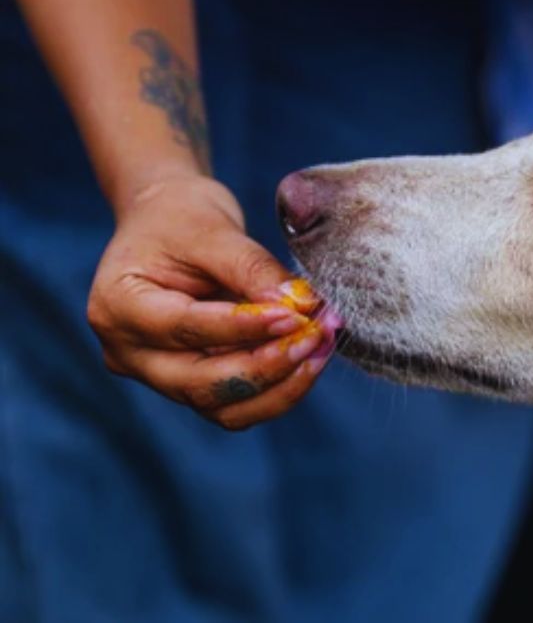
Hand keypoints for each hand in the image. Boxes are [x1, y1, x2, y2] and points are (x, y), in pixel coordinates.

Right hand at [87, 175, 335, 429]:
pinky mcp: (193, 384)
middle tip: (318, 334)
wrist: (169, 221)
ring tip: (322, 345)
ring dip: (282, 385)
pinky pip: (239, 405)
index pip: (185, 329)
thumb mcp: (214, 230)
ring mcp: (159, 375)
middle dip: (268, 365)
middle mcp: (129, 353)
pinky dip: (279, 388)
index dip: (245, 328)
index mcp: (117, 306)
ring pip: (225, 407)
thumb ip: (254, 269)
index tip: (297, 315)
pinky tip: (312, 357)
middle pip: (202, 384)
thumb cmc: (181, 218)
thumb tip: (302, 306)